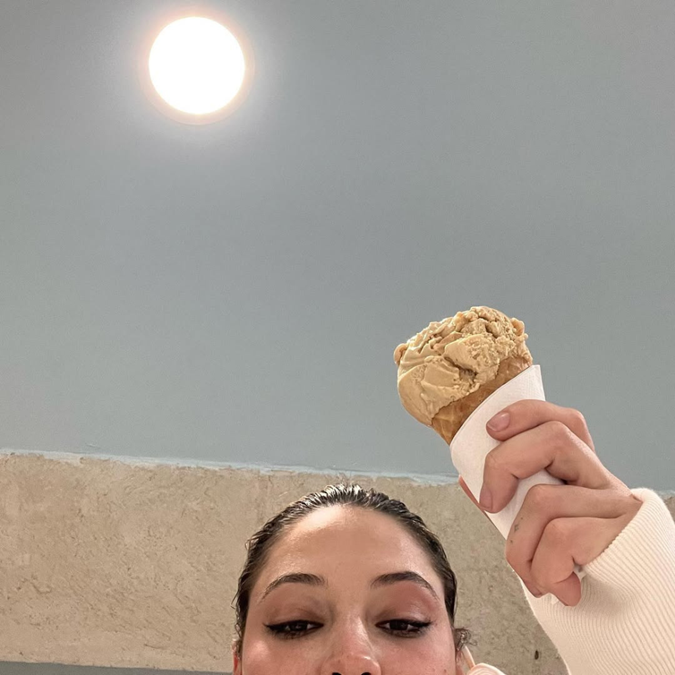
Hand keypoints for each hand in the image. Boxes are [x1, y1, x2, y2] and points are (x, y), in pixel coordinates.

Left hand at [457, 400, 642, 606]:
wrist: (623, 611)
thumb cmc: (571, 561)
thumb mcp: (532, 525)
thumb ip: (505, 500)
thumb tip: (467, 480)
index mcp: (579, 469)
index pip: (561, 420)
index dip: (524, 414)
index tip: (492, 429)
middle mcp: (602, 478)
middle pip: (554, 438)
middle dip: (503, 465)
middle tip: (491, 504)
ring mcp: (614, 504)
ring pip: (545, 499)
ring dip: (520, 545)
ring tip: (531, 572)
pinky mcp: (621, 534)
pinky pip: (560, 538)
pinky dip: (544, 569)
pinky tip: (558, 587)